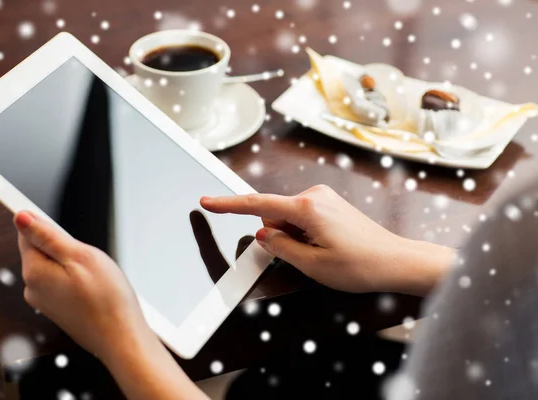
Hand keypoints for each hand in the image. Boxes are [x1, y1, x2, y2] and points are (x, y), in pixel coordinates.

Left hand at [14, 211, 206, 399]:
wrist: (121, 338)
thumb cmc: (106, 299)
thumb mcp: (80, 255)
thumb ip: (47, 235)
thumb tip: (21, 217)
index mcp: (34, 272)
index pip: (28, 234)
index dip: (51, 228)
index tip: (70, 236)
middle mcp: (33, 288)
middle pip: (43, 251)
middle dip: (67, 248)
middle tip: (90, 259)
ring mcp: (45, 301)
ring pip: (56, 267)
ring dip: (76, 265)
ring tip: (96, 277)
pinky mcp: (59, 310)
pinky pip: (64, 283)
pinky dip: (79, 280)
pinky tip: (95, 289)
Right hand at [201, 185, 453, 295]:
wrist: (397, 262)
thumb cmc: (361, 265)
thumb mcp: (312, 265)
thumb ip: (279, 247)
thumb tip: (261, 234)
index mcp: (307, 208)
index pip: (257, 205)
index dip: (229, 205)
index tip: (208, 201)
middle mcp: (315, 196)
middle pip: (274, 216)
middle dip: (278, 238)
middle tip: (306, 257)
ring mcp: (323, 199)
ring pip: (287, 219)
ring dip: (294, 238)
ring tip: (322, 254)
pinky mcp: (330, 205)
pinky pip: (302, 218)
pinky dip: (303, 234)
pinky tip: (326, 247)